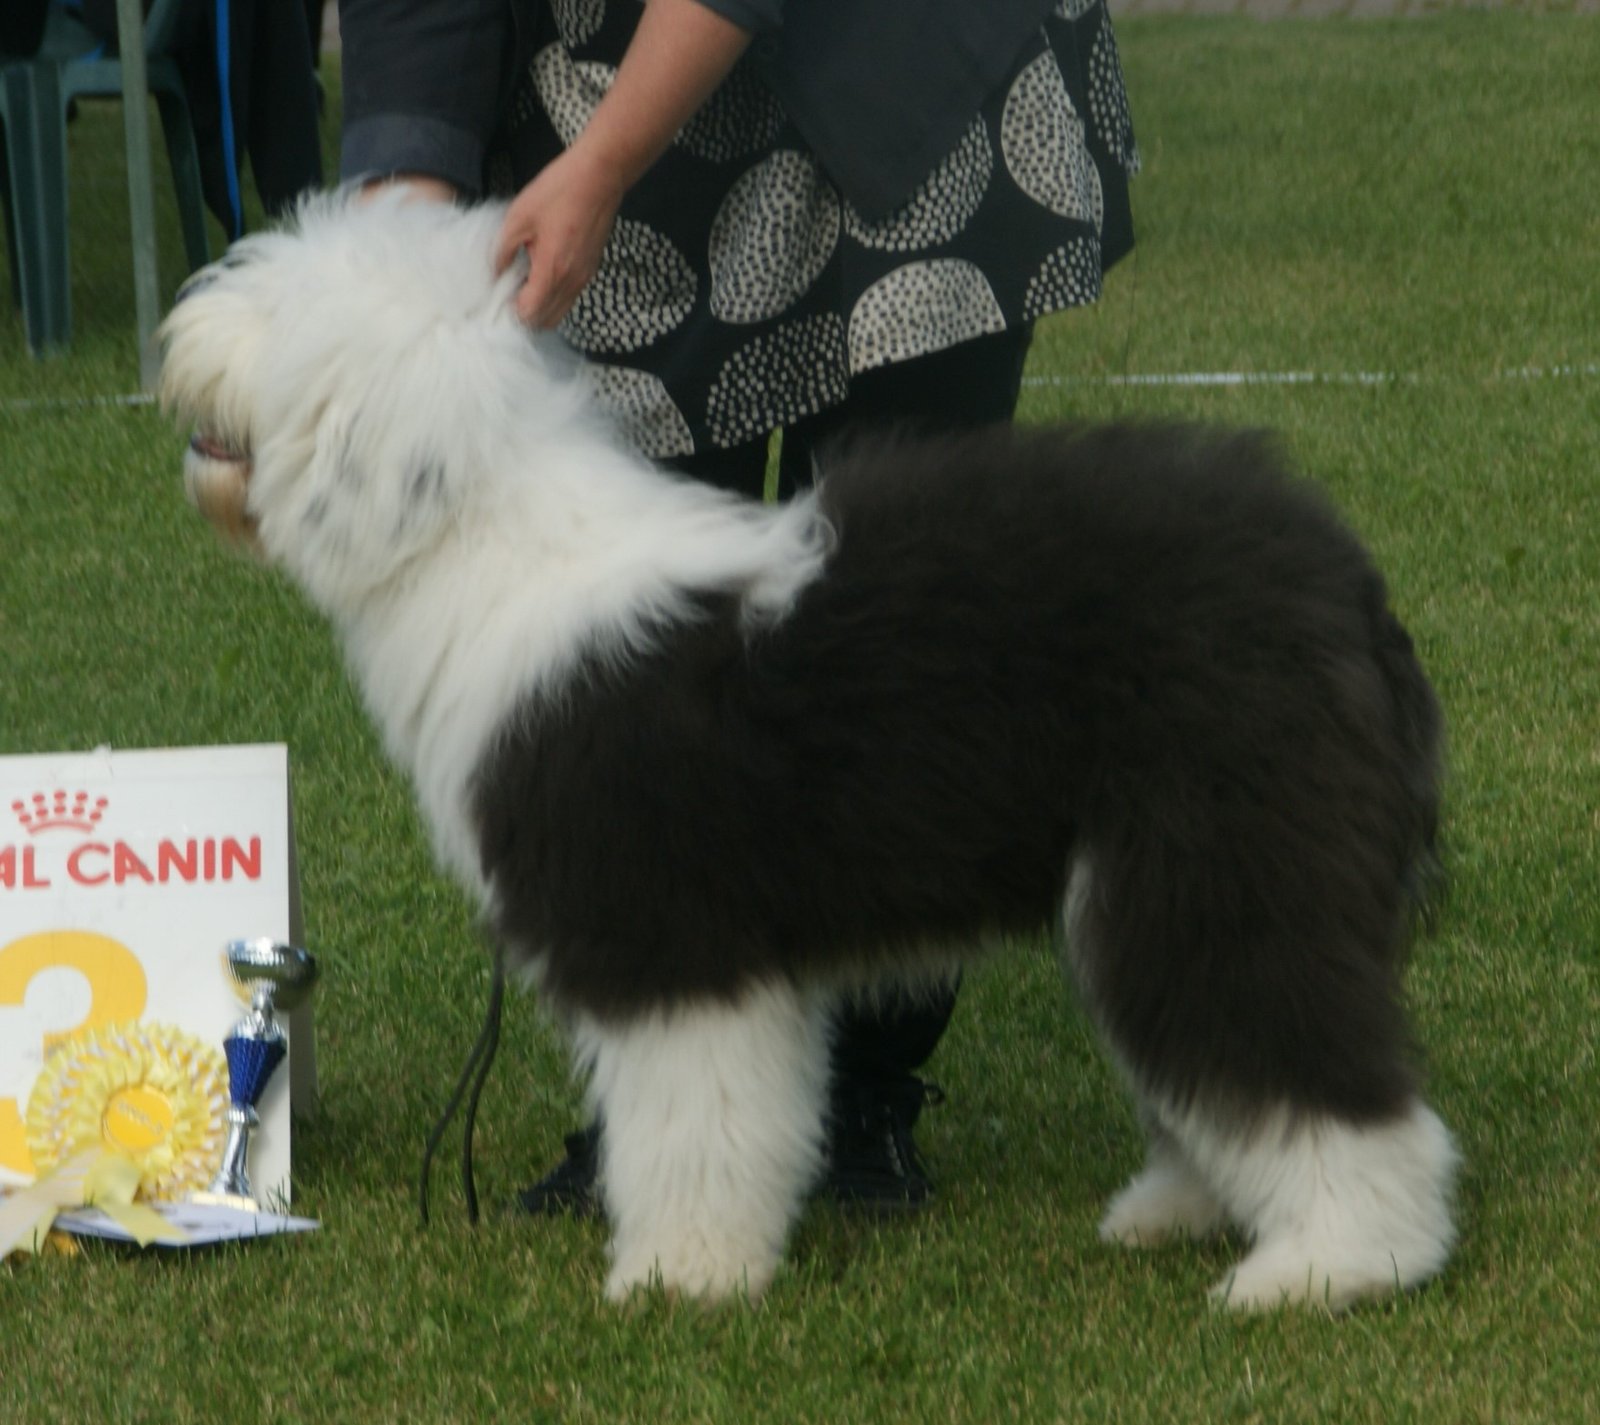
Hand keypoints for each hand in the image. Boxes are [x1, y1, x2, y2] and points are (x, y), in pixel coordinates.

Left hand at [494, 147, 627, 328]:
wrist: (599, 176)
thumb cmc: (558, 191)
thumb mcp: (519, 217)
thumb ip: (502, 250)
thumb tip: (494, 272)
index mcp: (552, 270)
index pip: (530, 314)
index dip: (511, 311)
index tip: (498, 296)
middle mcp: (572, 282)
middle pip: (546, 320)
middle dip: (525, 314)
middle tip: (508, 294)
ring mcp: (584, 278)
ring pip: (560, 312)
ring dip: (540, 307)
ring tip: (523, 285)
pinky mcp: (590, 270)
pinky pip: (569, 297)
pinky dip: (553, 296)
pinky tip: (540, 274)